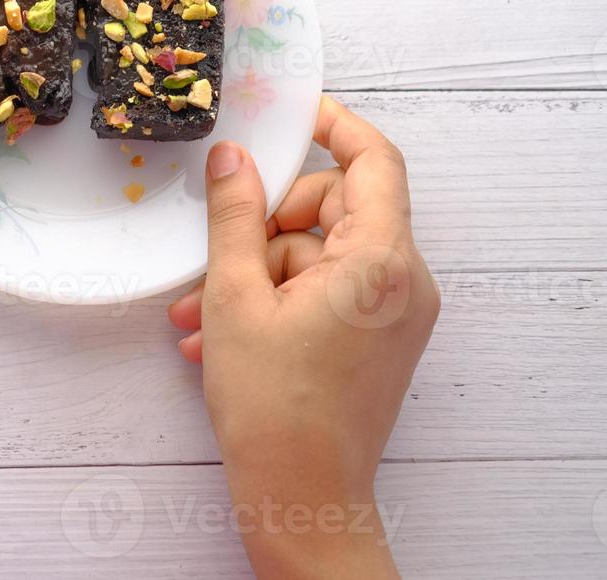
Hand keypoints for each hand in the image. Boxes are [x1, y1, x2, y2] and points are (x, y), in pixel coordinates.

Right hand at [168, 95, 438, 579]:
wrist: (302, 495)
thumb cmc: (272, 404)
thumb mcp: (234, 296)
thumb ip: (234, 216)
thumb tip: (232, 157)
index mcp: (381, 261)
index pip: (374, 161)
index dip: (336, 125)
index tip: (297, 112)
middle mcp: (407, 281)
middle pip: (338, 208)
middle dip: (270, 224)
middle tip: (220, 257)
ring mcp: (400, 313)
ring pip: (324, 254)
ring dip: (260, 272)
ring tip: (199, 316)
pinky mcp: (386, 339)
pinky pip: (333, 291)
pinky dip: (282, 299)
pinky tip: (223, 335)